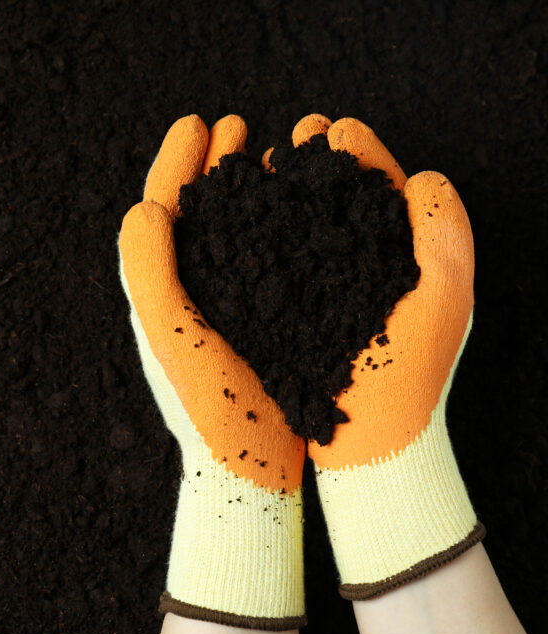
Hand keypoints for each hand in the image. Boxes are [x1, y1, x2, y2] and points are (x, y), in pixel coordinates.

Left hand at [118, 114, 305, 628]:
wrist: (250, 472)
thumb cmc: (209, 409)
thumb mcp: (174, 338)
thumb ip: (150, 272)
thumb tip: (144, 207)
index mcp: (158, 294)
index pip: (160, 212)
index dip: (175, 163)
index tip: (198, 123)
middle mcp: (185, 297)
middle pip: (195, 215)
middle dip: (212, 168)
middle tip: (236, 125)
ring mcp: (221, 311)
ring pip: (230, 235)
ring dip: (244, 190)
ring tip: (268, 153)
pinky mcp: (257, 327)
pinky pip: (261, 263)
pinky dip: (273, 228)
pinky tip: (298, 212)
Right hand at [294, 114, 481, 598]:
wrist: (365, 452)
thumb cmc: (408, 382)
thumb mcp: (442, 302)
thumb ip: (446, 235)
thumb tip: (426, 178)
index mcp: (401, 262)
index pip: (381, 194)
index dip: (361, 155)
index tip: (337, 128)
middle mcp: (359, 275)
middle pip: (336, 205)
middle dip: (317, 164)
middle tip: (299, 132)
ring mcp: (320, 297)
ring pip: (298, 231)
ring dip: (282, 193)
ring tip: (263, 161)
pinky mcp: (286, 322)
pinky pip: (269, 268)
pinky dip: (256, 237)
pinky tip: (240, 219)